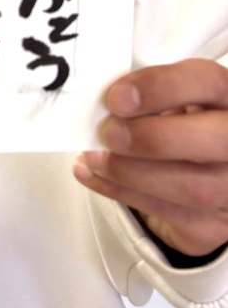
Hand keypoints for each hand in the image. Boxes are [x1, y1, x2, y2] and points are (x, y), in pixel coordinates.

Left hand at [73, 58, 227, 257]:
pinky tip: (94, 175)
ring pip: (193, 187)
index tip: (117, 97)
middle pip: (216, 139)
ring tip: (93, 156)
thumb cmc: (181, 125)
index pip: (208, 82)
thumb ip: (149, 94)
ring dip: (129, 171)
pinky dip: (120, 192)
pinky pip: (169, 214)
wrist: (203, 172)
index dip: (161, 87)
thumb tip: (106, 100)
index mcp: (227, 97)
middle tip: (108, 133)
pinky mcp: (215, 225)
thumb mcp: (172, 98)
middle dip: (153, 137)